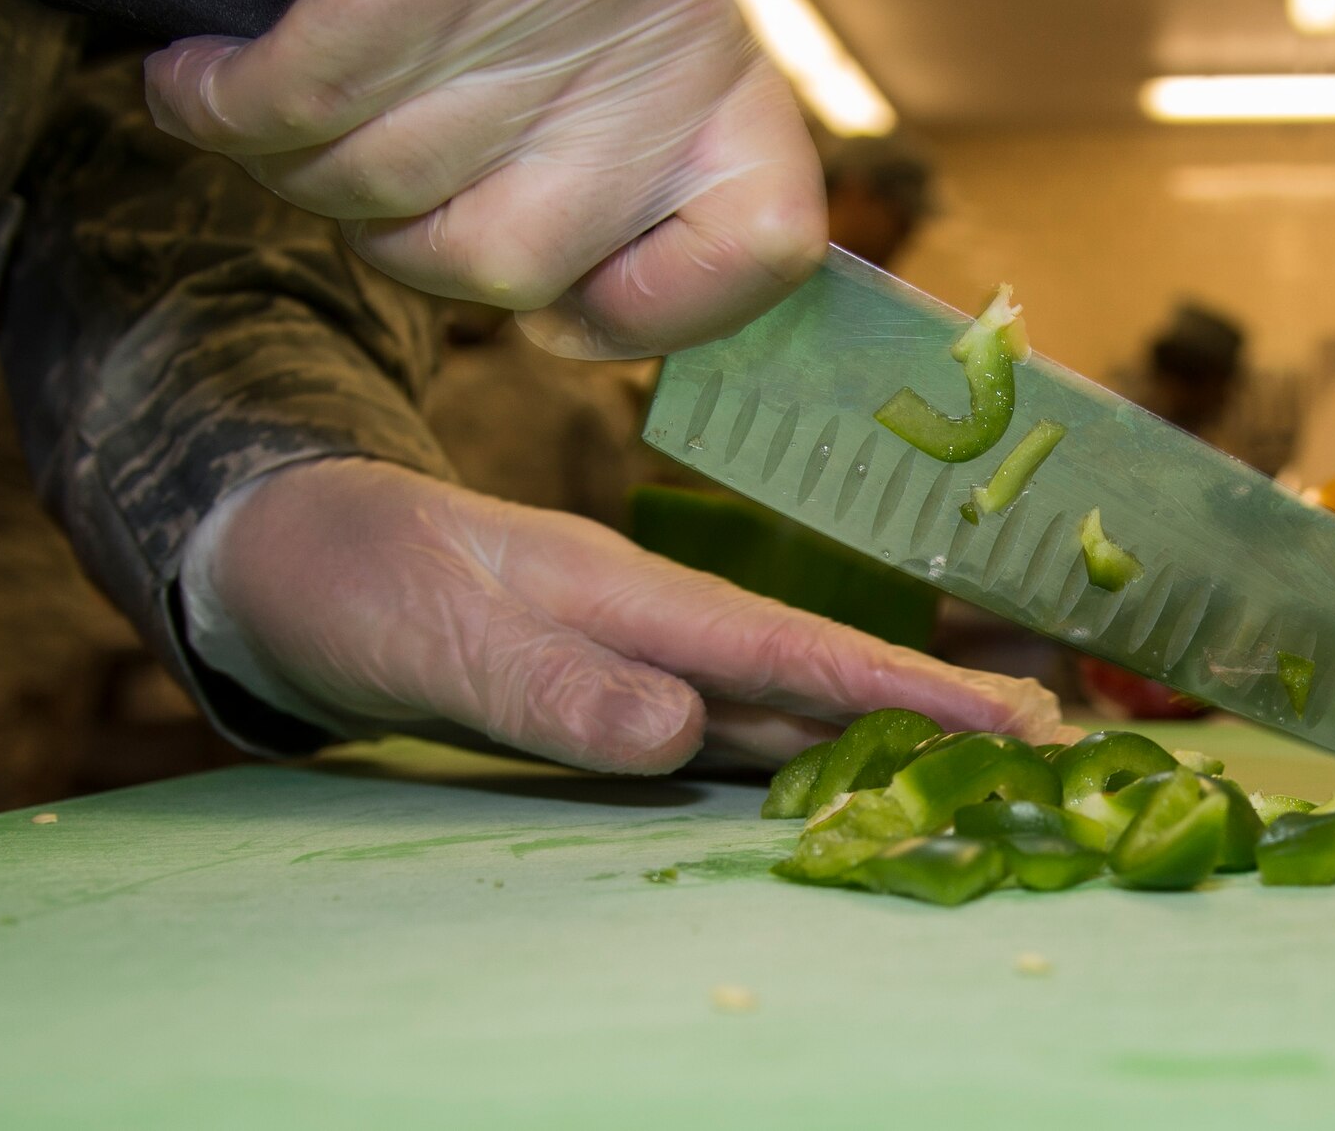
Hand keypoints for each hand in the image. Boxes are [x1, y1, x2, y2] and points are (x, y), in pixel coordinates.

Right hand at [143, 0, 825, 359]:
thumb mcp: (639, 71)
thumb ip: (631, 193)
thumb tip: (565, 317)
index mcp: (732, 97)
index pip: (758, 251)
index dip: (647, 310)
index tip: (571, 305)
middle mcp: (648, 72)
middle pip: (503, 266)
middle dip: (407, 236)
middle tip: (373, 166)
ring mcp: (529, 26)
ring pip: (378, 193)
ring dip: (298, 164)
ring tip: (274, 107)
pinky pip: (293, 102)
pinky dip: (224, 105)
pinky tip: (204, 79)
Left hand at [182, 459, 1076, 773]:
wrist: (288, 558)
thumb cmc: (354, 581)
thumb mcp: (435, 634)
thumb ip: (553, 684)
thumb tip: (680, 735)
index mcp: (632, 594)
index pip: (788, 647)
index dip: (897, 689)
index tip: (1002, 719)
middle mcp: (656, 622)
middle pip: (815, 670)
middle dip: (930, 703)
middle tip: (1047, 738)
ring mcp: (638, 653)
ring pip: (781, 698)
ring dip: (880, 727)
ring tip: (981, 755)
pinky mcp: (610, 689)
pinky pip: (725, 725)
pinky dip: (797, 748)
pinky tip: (832, 776)